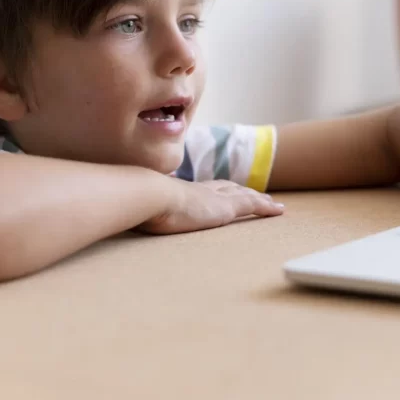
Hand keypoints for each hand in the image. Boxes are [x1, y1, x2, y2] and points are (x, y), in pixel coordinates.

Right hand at [136, 179, 284, 234]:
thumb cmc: (137, 204)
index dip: (217, 189)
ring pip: (245, 196)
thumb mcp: (138, 208)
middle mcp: (201, 190)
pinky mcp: (225, 208)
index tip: (224, 191)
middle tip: (256, 195)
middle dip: (242, 192)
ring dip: (260, 199)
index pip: (205, 188)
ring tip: (274, 205)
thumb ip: (136, 209)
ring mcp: (214, 197)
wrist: (148, 195)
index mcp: (182, 191)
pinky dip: (266, 207)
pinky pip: (252, 206)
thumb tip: (120, 211)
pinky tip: (278, 211)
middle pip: (229, 188)